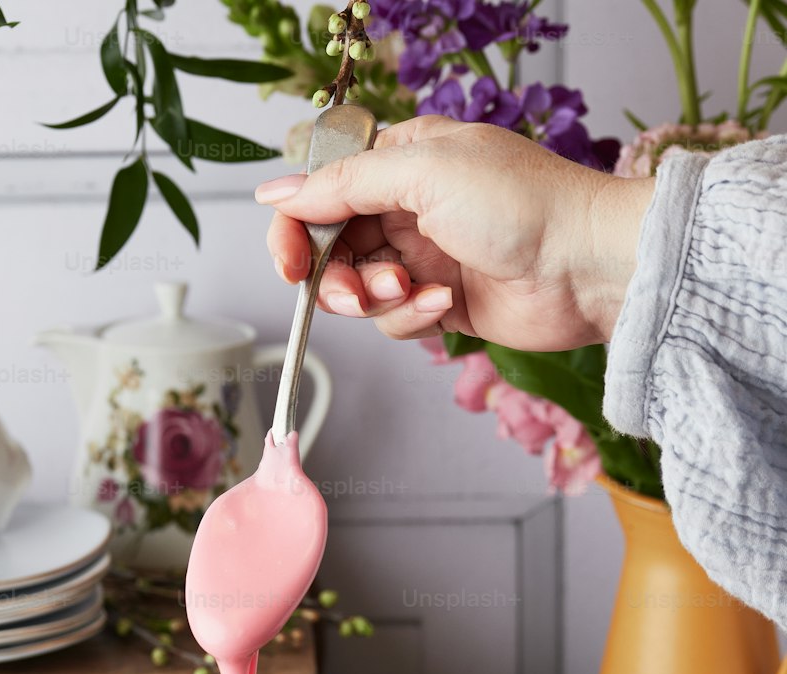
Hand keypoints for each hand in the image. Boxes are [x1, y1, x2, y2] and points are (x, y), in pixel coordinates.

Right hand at [257, 115, 654, 349]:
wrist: (587, 267)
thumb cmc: (523, 204)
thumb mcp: (422, 172)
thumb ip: (344, 183)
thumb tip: (278, 192)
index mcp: (402, 161)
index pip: (322, 193)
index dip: (297, 229)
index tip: (290, 262)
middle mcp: (409, 207)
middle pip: (333, 249)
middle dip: (336, 276)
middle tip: (357, 290)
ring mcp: (426, 258)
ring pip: (360, 291)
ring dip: (377, 299)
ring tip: (414, 291)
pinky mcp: (442, 304)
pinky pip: (396, 321)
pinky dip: (412, 318)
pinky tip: (446, 305)